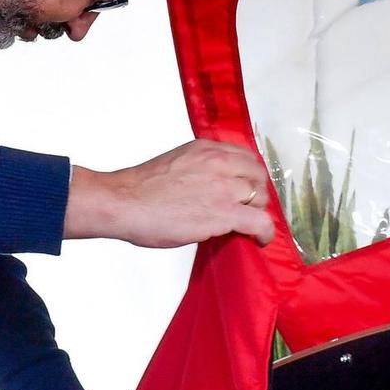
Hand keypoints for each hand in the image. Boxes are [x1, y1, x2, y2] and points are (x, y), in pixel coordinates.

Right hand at [65, 140, 276, 248]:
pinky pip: (260, 221)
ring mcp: (224, 187)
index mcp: (206, 149)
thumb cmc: (140, 189)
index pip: (244, 156)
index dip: (248, 175)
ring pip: (260, 197)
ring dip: (256, 211)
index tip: (246, 187)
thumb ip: (199, 168)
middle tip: (248, 207)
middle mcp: (219, 162)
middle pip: (257, 175)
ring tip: (248, 225)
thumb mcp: (176, 162)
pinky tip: (261, 240)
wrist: (124, 202)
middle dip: (256, 191)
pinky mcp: (225, 213)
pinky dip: (265, 232)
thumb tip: (210, 187)